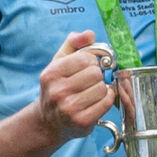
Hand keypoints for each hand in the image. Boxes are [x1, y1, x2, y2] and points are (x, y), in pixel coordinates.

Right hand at [36, 31, 115, 145]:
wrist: (49, 122)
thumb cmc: (58, 86)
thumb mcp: (60, 62)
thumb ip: (74, 43)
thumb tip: (89, 34)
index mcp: (51, 74)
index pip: (85, 58)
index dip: (92, 61)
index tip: (88, 66)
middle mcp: (57, 92)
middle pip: (95, 73)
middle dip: (97, 75)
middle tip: (90, 81)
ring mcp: (68, 108)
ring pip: (102, 88)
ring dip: (102, 88)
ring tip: (92, 92)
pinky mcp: (81, 121)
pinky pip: (106, 102)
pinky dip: (106, 99)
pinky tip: (97, 101)